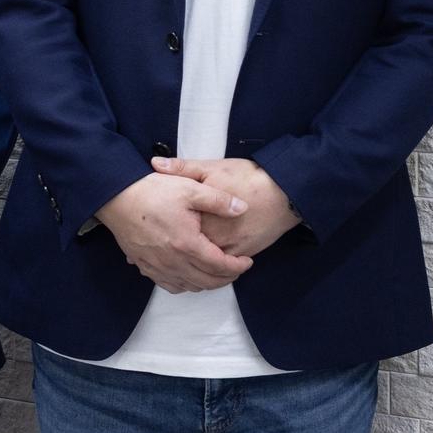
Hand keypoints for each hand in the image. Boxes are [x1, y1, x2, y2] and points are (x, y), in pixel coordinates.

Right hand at [94, 172, 253, 292]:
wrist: (116, 197)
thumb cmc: (152, 191)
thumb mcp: (190, 188)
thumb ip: (219, 200)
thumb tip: (242, 209)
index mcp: (187, 244)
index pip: (220, 266)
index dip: (238, 267)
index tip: (248, 262)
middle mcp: (172, 261)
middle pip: (207, 282)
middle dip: (227, 278)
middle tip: (237, 269)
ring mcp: (157, 267)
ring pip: (189, 287)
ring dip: (207, 283)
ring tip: (217, 271)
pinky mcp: (145, 266)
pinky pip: (170, 285)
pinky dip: (186, 284)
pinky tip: (190, 274)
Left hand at [152, 156, 302, 258]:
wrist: (284, 193)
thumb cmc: (248, 178)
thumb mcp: (213, 167)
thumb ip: (183, 168)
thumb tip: (155, 163)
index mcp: (202, 218)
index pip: (174, 231)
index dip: (159, 232)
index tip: (147, 231)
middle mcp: (214, 239)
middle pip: (186, 253)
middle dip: (170, 253)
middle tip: (150, 252)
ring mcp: (229, 250)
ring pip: (203, 266)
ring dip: (187, 266)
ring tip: (170, 260)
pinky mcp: (242, 254)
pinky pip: (220, 269)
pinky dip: (207, 269)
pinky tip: (196, 265)